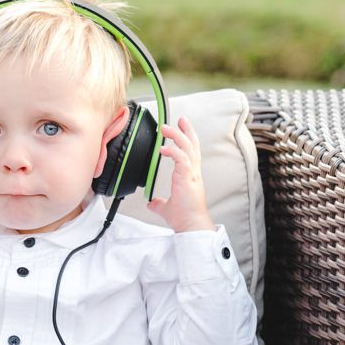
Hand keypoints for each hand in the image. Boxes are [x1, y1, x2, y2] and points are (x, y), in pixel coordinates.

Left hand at [147, 117, 214, 232]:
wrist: (191, 225)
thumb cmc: (184, 218)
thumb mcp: (167, 207)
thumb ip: (159, 203)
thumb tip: (151, 202)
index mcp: (190, 177)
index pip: (191, 153)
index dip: (187, 139)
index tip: (182, 128)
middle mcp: (193, 173)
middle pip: (193, 145)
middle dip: (187, 130)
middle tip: (181, 119)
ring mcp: (192, 174)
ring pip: (187, 148)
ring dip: (177, 136)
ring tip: (166, 128)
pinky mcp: (188, 177)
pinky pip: (181, 159)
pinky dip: (173, 151)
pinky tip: (163, 148)